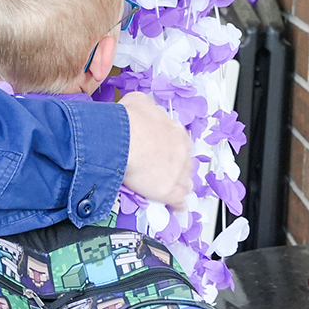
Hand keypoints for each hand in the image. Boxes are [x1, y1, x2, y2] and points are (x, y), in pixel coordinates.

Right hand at [120, 91, 192, 207]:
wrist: (123, 139)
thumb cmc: (129, 120)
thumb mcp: (138, 101)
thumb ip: (146, 107)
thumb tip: (142, 108)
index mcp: (176, 132)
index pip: (181, 143)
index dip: (172, 150)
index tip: (164, 153)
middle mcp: (182, 152)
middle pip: (185, 163)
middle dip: (177, 167)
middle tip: (165, 171)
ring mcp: (178, 172)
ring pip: (185, 182)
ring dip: (179, 185)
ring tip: (172, 190)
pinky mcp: (170, 191)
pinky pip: (180, 201)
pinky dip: (178, 204)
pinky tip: (177, 207)